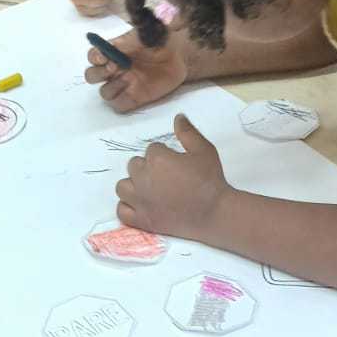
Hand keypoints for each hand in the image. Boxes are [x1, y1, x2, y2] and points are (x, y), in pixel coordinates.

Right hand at [86, 28, 186, 111]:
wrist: (180, 56)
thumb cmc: (162, 41)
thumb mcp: (147, 34)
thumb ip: (130, 39)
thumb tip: (113, 45)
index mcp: (114, 51)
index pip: (93, 55)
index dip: (94, 57)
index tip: (104, 56)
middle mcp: (114, 69)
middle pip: (92, 76)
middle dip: (98, 73)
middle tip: (114, 67)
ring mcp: (123, 84)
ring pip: (104, 92)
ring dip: (112, 87)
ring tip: (129, 79)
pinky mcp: (133, 98)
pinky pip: (118, 105)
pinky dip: (121, 101)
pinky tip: (133, 92)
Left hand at [115, 114, 229, 237]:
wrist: (214, 212)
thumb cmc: (210, 180)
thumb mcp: (204, 150)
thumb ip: (188, 132)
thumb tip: (178, 117)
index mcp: (157, 160)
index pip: (151, 150)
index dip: (164, 155)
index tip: (176, 164)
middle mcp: (143, 178)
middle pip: (134, 166)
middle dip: (147, 168)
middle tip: (165, 176)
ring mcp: (140, 201)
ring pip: (123, 186)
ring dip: (133, 185)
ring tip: (150, 189)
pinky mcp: (141, 220)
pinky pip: (121, 211)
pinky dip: (128, 207)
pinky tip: (141, 204)